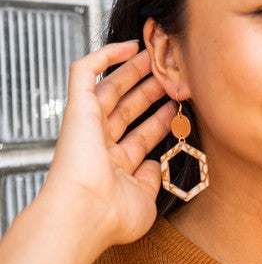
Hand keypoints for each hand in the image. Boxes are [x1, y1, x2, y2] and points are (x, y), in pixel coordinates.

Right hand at [42, 40, 174, 249]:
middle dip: (150, 90)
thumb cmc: (112, 217)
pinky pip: (84, 71)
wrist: (84, 214)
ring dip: (133, 70)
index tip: (182, 106)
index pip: (141, 136)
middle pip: (128, 108)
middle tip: (171, 75)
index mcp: (114, 167)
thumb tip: (155, 163)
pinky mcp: (77, 108)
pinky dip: (105, 55)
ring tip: (156, 54)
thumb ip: (152, 180)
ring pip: (110, 86)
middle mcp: (99, 145)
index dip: (161, 120)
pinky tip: (130, 46)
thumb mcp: (145, 201)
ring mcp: (87, 125)